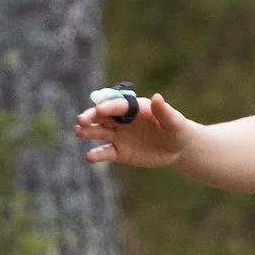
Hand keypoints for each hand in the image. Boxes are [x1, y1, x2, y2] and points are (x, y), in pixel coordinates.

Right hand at [75, 89, 194, 167]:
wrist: (176, 148)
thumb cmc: (176, 129)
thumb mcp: (174, 122)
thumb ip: (164, 111)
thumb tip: (157, 97)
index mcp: (134, 108)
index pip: (118, 105)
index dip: (108, 107)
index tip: (99, 110)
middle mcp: (122, 120)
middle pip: (103, 116)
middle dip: (91, 117)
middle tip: (81, 120)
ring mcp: (119, 135)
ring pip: (99, 132)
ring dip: (88, 132)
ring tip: (78, 132)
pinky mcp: (119, 152)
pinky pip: (105, 152)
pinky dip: (96, 155)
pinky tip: (89, 157)